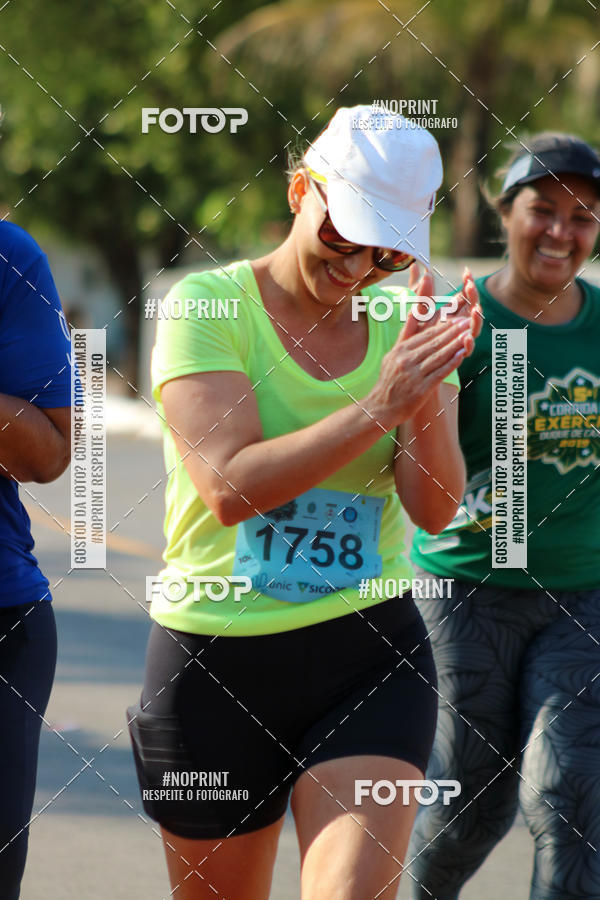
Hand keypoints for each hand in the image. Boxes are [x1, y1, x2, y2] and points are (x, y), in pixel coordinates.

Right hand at [365, 271, 471, 429]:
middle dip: (453, 331)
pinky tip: (462, 354)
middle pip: (434, 343)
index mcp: (400, 350)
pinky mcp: (421, 390)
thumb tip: (414, 312)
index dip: (444, 326)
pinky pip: (440, 373)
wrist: (381, 408)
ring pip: (439, 356)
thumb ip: (405, 335)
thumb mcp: (392, 355)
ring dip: (456, 344)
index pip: (426, 335)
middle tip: (467, 322)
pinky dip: (452, 363)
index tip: (457, 318)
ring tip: (468, 335)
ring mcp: (414, 376)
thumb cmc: (389, 381)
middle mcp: (406, 361)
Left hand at [408, 262, 482, 356]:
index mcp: (451, 313)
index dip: (467, 284)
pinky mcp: (456, 355)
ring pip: (473, 328)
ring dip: (476, 319)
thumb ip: (419, 292)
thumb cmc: (414, 337)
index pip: (464, 296)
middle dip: (473, 297)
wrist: (411, 363)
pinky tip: (467, 336)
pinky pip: (466, 349)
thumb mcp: (416, 312)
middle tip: (470, 286)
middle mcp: (458, 325)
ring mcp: (459, 339)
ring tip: (476, 310)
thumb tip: (416, 266)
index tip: (466, 272)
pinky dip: (468, 343)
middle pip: (472, 308)